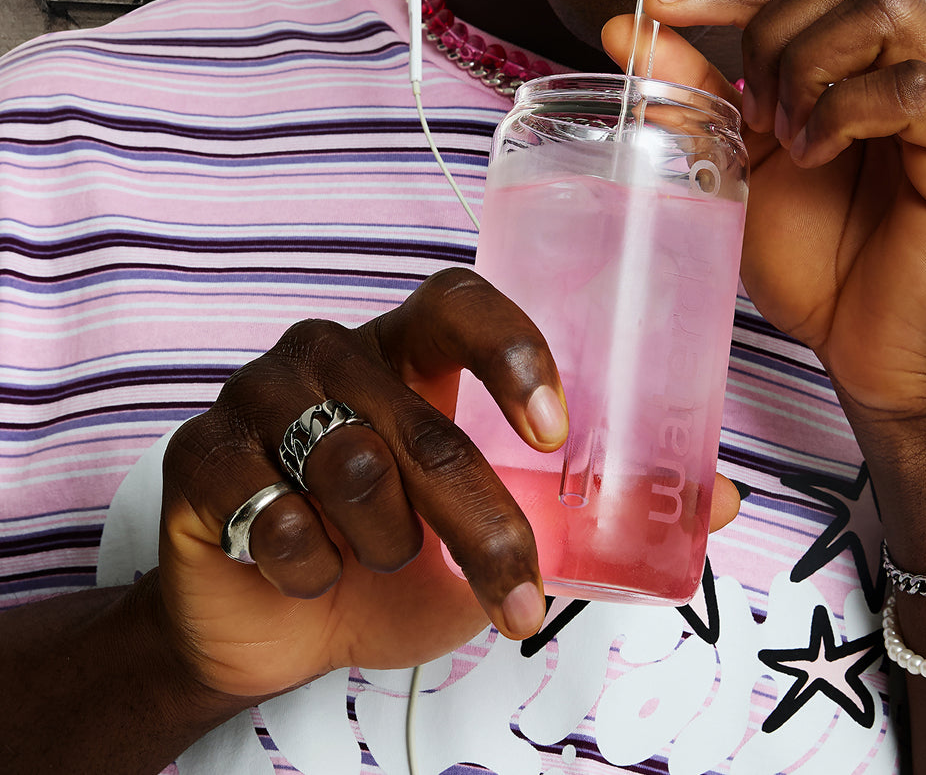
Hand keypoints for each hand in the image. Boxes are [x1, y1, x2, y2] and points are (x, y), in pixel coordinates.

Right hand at [156, 268, 740, 704]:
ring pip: (349, 464)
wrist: (268, 629)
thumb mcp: (498, 536)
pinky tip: (308, 573)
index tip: (558, 428)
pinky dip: (309, 568)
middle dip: (480, 520)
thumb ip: (591, 507)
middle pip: (419, 417)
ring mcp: (258, 396)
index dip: (510, 346)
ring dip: (391, 544)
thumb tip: (725, 497)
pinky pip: (271, 511)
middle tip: (518, 594)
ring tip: (386, 561)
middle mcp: (333, 353)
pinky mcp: (199, 457)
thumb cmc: (392, 563)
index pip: (458, 297)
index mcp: (408, 349)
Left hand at [603, 0, 925, 421]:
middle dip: (776, 34)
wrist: (872, 356)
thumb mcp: (744, 158)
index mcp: (897, 57)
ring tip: (789, 136)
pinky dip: (843, 110)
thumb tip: (626, 26)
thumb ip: (698, 88)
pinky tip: (816, 153)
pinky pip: (911, 86)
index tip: (666, 7)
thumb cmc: (824, 262)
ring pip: (884, 11)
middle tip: (755, 114)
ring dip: (809, 66)